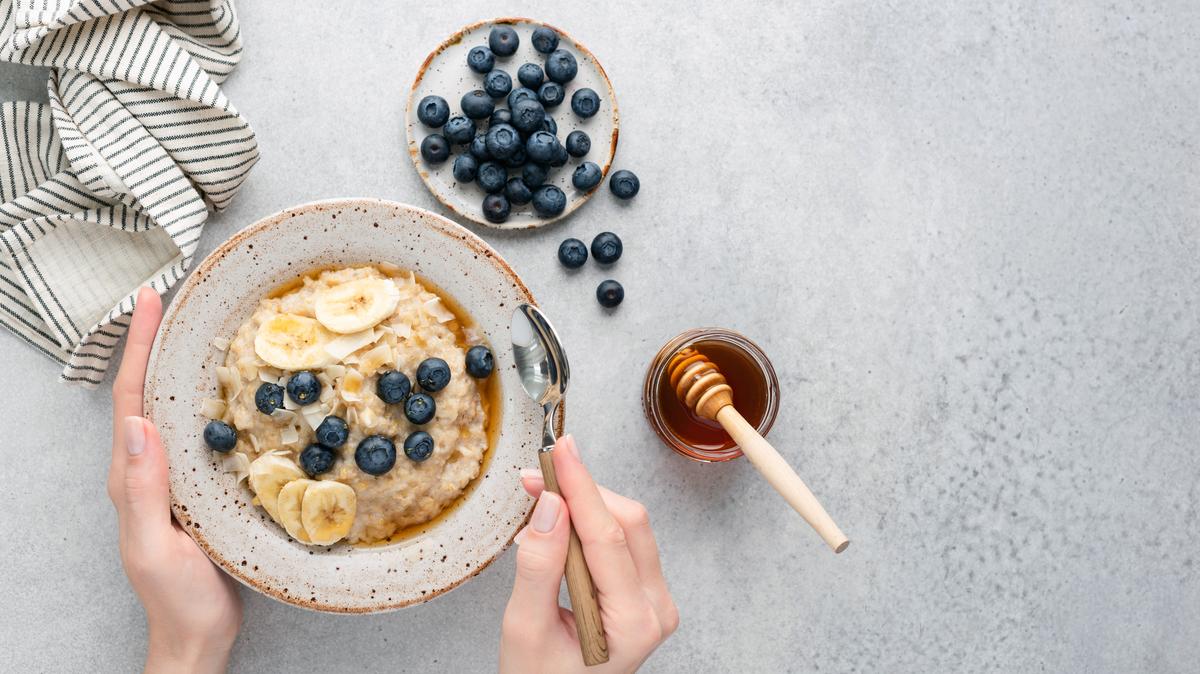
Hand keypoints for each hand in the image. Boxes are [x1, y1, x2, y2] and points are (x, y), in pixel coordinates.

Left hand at [107, 287, 241, 673]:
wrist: (198, 635)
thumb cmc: (179, 598)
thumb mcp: (157, 546)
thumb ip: (144, 490)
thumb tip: (136, 424)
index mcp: (133, 476)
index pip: (131, 398)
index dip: (138, 347)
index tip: (150, 301)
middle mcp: (150, 468)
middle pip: (146, 391)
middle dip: (154, 342)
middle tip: (173, 297)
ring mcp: (175, 477)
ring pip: (173, 407)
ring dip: (180, 363)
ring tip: (200, 326)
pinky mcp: (200, 487)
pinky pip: (200, 431)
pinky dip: (209, 398)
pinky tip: (233, 388)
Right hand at [500, 435, 678, 673]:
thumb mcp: (524, 628)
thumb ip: (538, 567)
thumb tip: (551, 505)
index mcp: (634, 623)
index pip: (608, 537)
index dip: (581, 487)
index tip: (560, 450)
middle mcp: (656, 609)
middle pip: (627, 523)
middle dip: (580, 491)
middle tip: (536, 475)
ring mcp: (655, 601)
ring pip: (628, 526)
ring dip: (584, 504)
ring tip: (540, 499)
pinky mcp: (644, 593)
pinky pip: (624, 542)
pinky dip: (590, 524)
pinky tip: (558, 526)